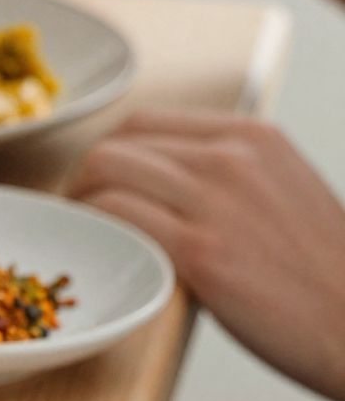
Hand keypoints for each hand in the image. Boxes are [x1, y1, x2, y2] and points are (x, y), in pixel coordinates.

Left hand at [72, 111, 344, 400]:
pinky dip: (95, 228)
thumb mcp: (287, 193)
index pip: (148, 122)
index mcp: (254, 137)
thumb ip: (235, 175)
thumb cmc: (323, 278)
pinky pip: (117, 216)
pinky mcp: (202, 251)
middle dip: (87, 176)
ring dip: (82, 201)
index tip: (100, 184)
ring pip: (107, 170)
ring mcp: (217, 200)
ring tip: (84, 232)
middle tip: (81, 212)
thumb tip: (169, 179)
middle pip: (120, 142)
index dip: (112, 154)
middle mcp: (234, 156)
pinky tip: (100, 249)